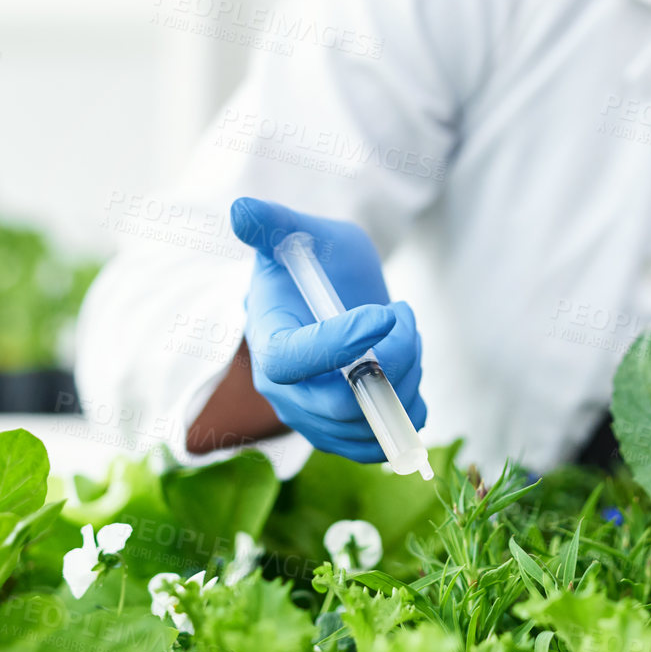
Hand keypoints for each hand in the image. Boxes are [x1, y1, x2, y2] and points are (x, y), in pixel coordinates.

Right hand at [230, 196, 424, 461]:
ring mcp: (314, 416)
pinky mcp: (344, 431)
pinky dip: (409, 408)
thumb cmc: (311, 258)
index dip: (340, 344)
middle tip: (403, 313)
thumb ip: (271, 223)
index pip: (291, 361)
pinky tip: (410, 365)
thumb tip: (240, 210)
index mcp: (267, 339)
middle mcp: (284, 390)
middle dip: (392, 360)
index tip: (385, 312)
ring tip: (407, 330)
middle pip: (340, 405)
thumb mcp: (296, 232)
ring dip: (408, 375)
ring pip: (370, 422)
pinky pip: (383, 441)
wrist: (332, 291)